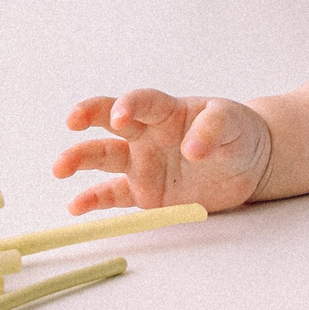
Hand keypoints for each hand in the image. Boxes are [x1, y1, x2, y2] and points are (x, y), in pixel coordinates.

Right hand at [55, 90, 271, 214]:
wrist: (248, 164)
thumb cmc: (238, 133)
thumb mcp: (233, 123)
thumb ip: (213, 131)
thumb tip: (193, 150)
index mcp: (167, 112)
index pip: (142, 102)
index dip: (128, 105)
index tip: (119, 116)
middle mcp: (147, 134)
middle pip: (110, 121)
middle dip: (88, 116)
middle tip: (72, 121)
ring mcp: (142, 162)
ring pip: (104, 156)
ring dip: (79, 159)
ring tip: (60, 169)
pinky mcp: (145, 191)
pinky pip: (114, 195)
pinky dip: (94, 200)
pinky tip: (76, 207)